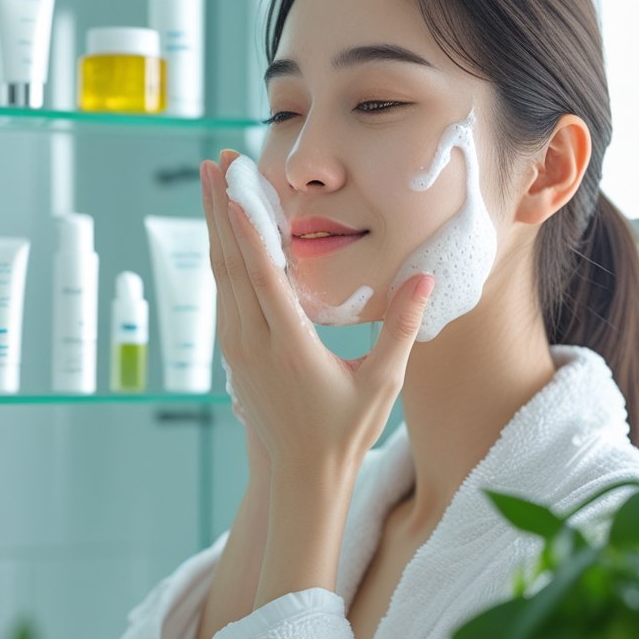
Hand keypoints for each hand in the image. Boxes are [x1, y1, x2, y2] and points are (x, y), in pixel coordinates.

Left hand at [199, 153, 434, 493]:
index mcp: (289, 347)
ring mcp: (236, 349)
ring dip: (216, 227)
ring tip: (214, 183)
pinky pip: (223, 294)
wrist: (302, 477)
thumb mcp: (384, 381)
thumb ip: (403, 327)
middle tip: (216, 161)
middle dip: (222, 209)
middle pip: (230, 265)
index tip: (237, 187)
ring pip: (220, 277)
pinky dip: (222, 257)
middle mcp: (253, 344)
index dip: (249, 228)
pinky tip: (223, 233)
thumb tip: (425, 275)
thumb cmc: (347, 430)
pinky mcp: (231, 353)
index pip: (263, 277)